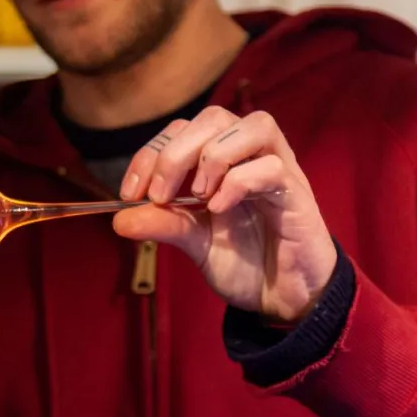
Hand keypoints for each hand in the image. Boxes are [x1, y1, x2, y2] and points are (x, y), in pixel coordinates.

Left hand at [113, 107, 337, 321]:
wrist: (282, 298)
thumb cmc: (243, 261)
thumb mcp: (193, 241)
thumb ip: (162, 224)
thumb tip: (118, 219)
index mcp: (221, 159)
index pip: (182, 129)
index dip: (151, 153)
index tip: (129, 193)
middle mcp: (251, 155)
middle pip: (214, 118)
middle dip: (175, 152)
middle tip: (158, 196)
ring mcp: (279, 169)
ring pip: (254, 125)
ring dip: (213, 157)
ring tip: (197, 197)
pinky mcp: (298, 194)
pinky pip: (272, 168)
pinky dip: (238, 183)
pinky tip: (220, 210)